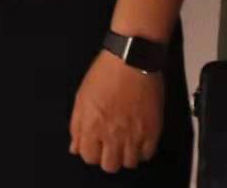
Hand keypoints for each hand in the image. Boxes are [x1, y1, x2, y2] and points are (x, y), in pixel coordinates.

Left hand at [68, 50, 164, 172]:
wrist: (131, 60)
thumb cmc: (105, 73)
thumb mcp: (82, 97)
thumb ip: (77, 125)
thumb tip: (75, 146)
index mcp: (91, 126)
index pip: (88, 157)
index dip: (90, 151)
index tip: (94, 145)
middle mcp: (111, 134)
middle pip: (109, 165)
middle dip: (107, 157)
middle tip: (110, 145)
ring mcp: (133, 135)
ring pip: (129, 163)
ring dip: (125, 155)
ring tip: (125, 141)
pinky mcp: (152, 131)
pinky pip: (147, 154)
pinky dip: (142, 150)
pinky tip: (138, 138)